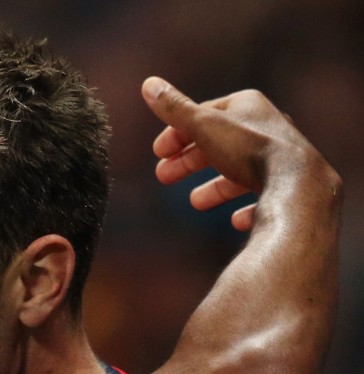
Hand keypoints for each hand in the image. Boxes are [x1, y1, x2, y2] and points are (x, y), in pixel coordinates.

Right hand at [141, 77, 323, 230]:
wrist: (296, 184)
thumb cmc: (249, 150)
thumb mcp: (203, 125)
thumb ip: (175, 108)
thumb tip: (149, 84)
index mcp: (248, 107)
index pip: (204, 115)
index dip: (177, 132)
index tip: (158, 152)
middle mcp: (267, 127)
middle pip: (219, 143)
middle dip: (189, 161)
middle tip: (163, 176)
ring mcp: (281, 158)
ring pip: (240, 172)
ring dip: (215, 187)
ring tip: (195, 201)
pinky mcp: (290, 186)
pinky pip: (266, 197)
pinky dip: (247, 208)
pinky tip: (235, 219)